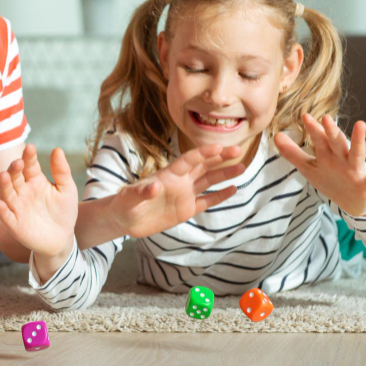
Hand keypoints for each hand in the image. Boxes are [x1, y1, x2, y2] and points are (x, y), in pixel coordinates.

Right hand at [0, 144, 77, 258]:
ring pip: (7, 194)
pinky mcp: (15, 225)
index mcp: (34, 180)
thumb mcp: (67, 189)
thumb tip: (58, 149)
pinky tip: (1, 204)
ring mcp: (17, 208)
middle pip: (14, 177)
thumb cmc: (63, 211)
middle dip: (14, 169)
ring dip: (4, 185)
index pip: (29, 165)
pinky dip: (3, 211)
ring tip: (4, 175)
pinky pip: (7, 217)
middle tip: (18, 162)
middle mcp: (22, 191)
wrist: (62, 238)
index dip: (29, 157)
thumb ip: (62, 171)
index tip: (31, 148)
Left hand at [112, 143, 245, 237]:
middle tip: (238, 150)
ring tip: (242, 166)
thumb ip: (142, 191)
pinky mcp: (186, 209)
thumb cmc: (124, 204)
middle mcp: (179, 182)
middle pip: (203, 166)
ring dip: (224, 174)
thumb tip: (155, 185)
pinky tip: (233, 188)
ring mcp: (184, 195)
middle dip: (220, 158)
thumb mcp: (129, 198)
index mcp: (168, 175)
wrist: (124, 219)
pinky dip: (220, 195)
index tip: (219, 146)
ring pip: (208, 181)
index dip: (203, 153)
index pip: (189, 160)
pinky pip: (206, 201)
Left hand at [274, 114, 365, 216]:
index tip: (304, 116)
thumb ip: (293, 153)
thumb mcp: (310, 168)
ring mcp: (356, 170)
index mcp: (329, 155)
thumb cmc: (331, 180)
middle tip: (326, 118)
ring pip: (356, 154)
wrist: (353, 203)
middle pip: (336, 143)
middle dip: (331, 132)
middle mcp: (343, 159)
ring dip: (358, 141)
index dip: (313, 130)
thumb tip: (275, 137)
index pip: (320, 141)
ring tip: (361, 125)